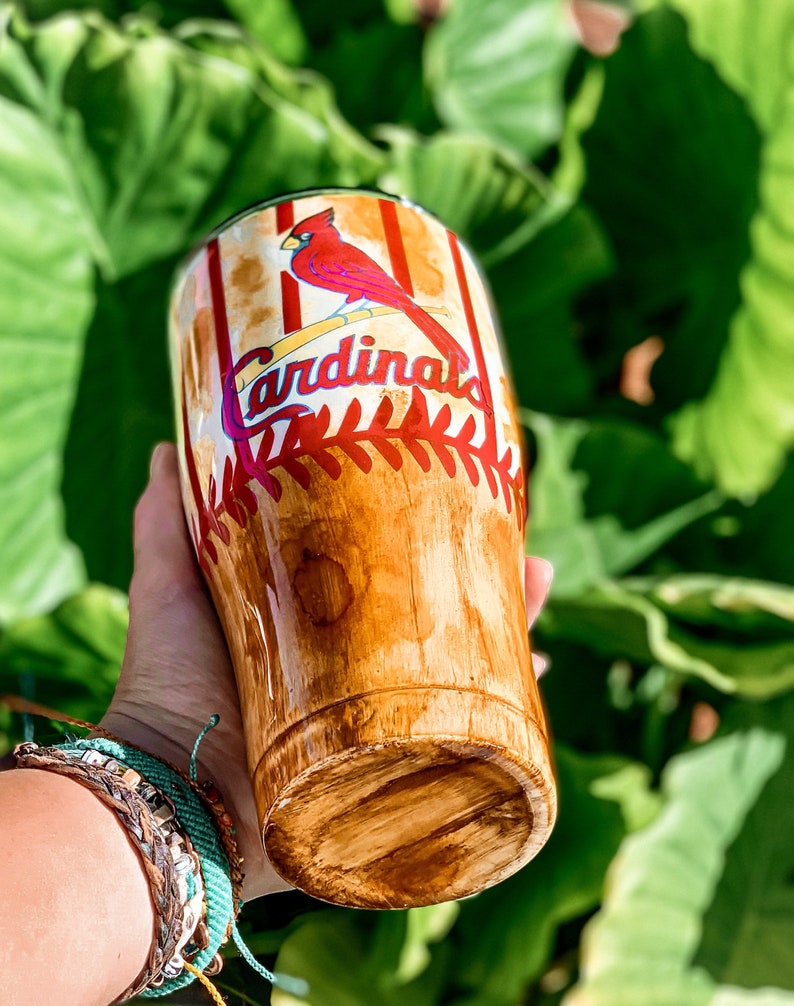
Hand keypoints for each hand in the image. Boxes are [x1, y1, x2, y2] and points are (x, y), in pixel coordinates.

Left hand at [101, 443, 552, 901]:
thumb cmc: (168, 681)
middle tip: (516, 540)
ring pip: (460, 665)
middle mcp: (352, 671)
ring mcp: (379, 719)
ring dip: (506, 627)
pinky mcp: (395, 765)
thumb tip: (166, 447)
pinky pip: (467, 733)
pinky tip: (537, 674)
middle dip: (478, 578)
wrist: (175, 788)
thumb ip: (166, 520)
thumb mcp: (168, 585)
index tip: (449, 490)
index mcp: (312, 628)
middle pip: (431, 615)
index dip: (416, 535)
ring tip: (538, 581)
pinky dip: (507, 708)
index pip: (381, 571)